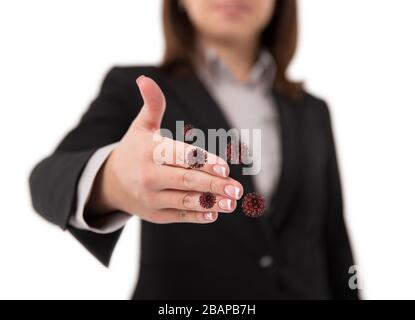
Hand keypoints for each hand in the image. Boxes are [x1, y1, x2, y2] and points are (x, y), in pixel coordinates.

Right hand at [87, 76, 242, 223]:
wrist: (110, 183)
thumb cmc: (134, 150)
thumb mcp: (141, 126)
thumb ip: (151, 104)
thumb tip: (144, 78)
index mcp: (151, 152)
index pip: (181, 156)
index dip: (203, 162)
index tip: (225, 167)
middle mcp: (150, 177)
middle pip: (186, 180)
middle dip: (214, 184)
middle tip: (237, 188)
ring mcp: (152, 198)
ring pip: (185, 201)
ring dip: (211, 202)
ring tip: (231, 203)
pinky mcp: (156, 214)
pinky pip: (179, 215)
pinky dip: (197, 215)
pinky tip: (214, 213)